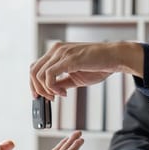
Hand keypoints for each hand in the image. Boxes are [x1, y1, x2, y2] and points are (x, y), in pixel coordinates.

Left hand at [29, 41, 143, 99]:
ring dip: (46, 90)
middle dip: (37, 89)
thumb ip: (63, 82)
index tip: (38, 96)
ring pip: (38, 74)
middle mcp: (56, 50)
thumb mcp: (76, 77)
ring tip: (58, 95)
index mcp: (57, 52)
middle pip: (33, 70)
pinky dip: (52, 88)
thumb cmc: (99, 66)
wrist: (115, 58)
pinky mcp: (68, 59)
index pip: (36, 67)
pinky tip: (63, 93)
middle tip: (49, 99)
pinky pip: (49, 75)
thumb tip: (52, 92)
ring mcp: (61, 53)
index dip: (34, 83)